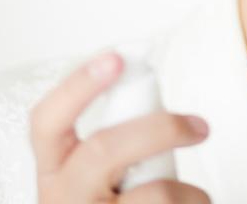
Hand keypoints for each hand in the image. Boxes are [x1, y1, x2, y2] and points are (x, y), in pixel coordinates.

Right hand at [30, 51, 211, 202]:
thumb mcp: (96, 184)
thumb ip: (114, 150)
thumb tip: (148, 96)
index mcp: (54, 176)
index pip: (46, 123)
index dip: (78, 85)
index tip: (117, 57)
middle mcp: (63, 203)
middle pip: (105, 148)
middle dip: (160, 129)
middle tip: (200, 127)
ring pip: (153, 194)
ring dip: (191, 194)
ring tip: (197, 202)